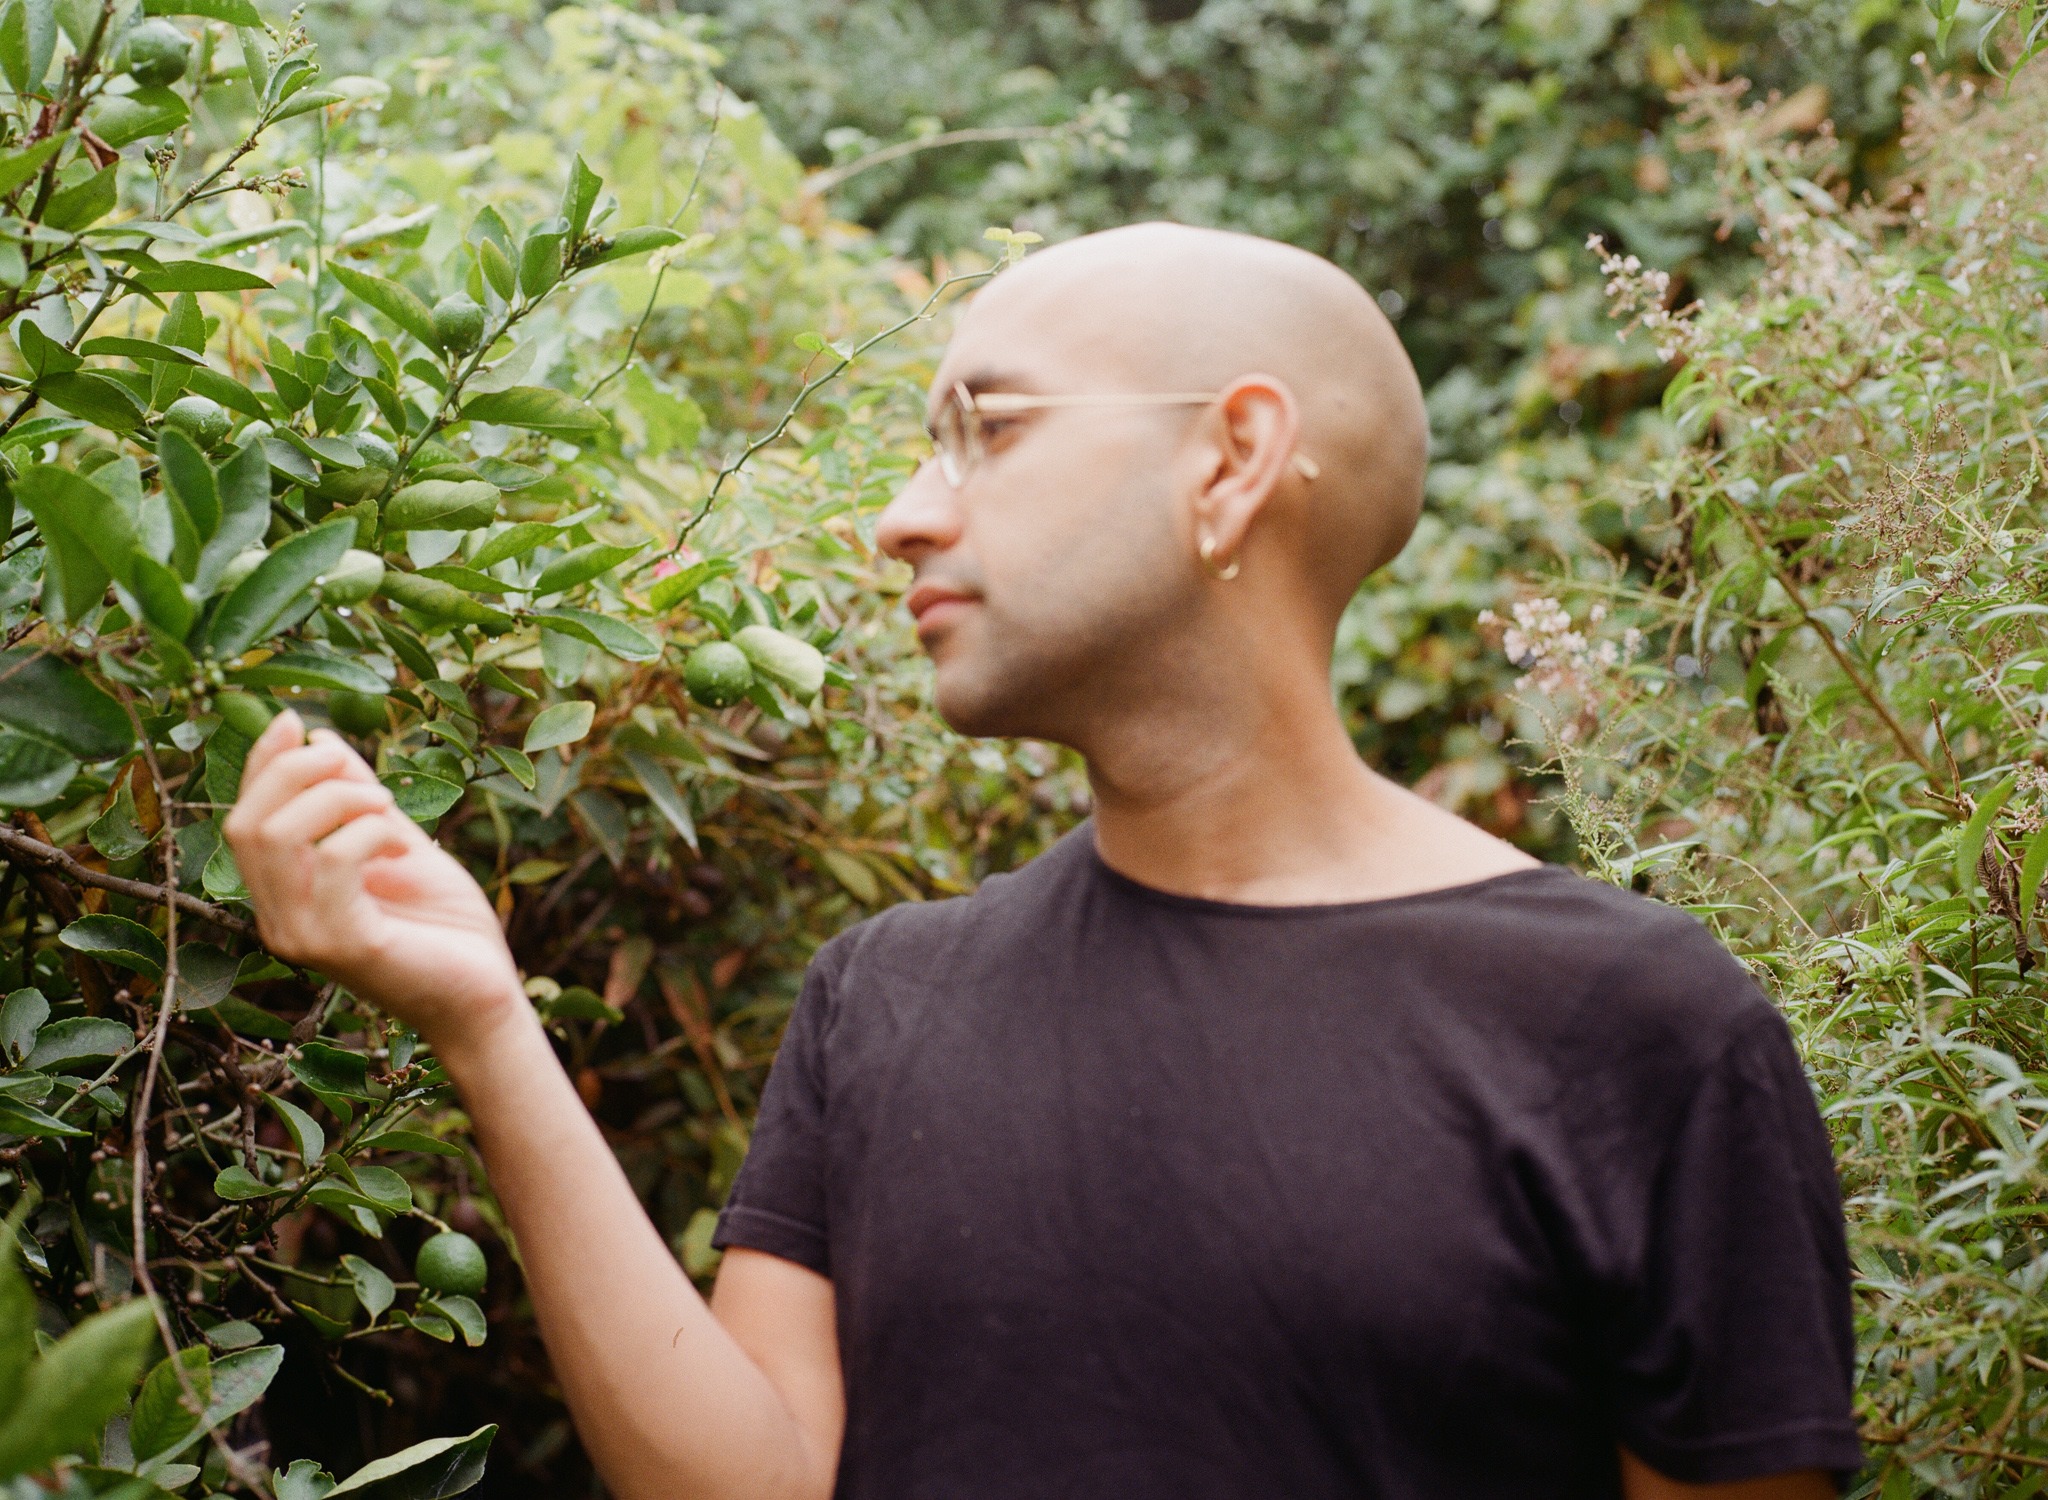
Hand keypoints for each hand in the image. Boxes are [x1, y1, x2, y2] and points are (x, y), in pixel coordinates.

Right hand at [223, 710, 526, 1055]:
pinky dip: (369, 832)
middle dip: (295, 772)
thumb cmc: (444, 926)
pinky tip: (405, 844)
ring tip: (388, 807)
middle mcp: (278, 920)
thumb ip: (359, 799)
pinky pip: (333, 861)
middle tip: (357, 769)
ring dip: (338, 799)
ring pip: (276, 837)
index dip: (261, 763)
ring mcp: (302, 936)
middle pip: (245, 823)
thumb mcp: (398, 842)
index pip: (243, 818)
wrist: (486, 995)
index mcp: (284, 896)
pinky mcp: (341, 944)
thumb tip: (321, 738)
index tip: (295, 719)